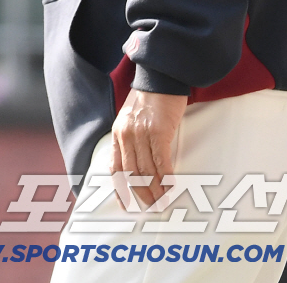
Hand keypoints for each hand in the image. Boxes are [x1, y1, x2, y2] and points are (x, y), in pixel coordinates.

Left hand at [110, 88, 187, 207]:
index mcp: (117, 133)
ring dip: (155, 189)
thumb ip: (130, 138)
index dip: (121, 188)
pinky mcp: (159, 131)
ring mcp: (141, 133)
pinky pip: (162, 160)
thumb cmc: (149, 99)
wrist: (159, 77)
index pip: (114, 167)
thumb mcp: (131, 119)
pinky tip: (171, 186)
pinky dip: (166, 176)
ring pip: (146, 170)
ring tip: (162, 202)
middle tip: (151, 207)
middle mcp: (125, 135)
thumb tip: (136, 162)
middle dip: (140, 193)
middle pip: (131, 173)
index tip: (127, 204)